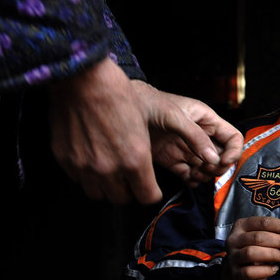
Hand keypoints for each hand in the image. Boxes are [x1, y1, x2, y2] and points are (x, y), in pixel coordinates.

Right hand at [48, 57, 241, 204]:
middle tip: (132, 173)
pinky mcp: (66, 161)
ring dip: (108, 186)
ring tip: (113, 167)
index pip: (147, 197)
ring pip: (99, 194)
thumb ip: (192, 138)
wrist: (83, 81)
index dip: (151, 191)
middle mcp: (109, 169)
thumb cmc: (123, 95)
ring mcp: (84, 167)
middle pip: (123, 199)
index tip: (150, 184)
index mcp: (135, 159)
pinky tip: (94, 157)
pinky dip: (88, 175)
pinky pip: (80, 180)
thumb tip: (214, 157)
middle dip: (130, 189)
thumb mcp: (166, 115)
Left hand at [132, 79, 242, 184]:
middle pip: (221, 156)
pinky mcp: (173, 160)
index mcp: (207, 120)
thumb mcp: (175, 116)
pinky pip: (190, 175)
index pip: (232, 138)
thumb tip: (213, 159)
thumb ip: (195, 136)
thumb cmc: (151, 103)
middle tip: (206, 169)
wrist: (123, 109)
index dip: (233, 152)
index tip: (222, 162)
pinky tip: (188, 178)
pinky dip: (192, 181)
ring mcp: (187, 149)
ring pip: (207, 168)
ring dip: (205, 175)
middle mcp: (200, 136)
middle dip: (217, 167)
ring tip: (194, 173)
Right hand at [222, 216, 279, 279]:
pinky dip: (265, 270)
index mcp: (242, 225)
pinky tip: (275, 269)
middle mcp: (234, 239)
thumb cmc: (256, 251)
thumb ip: (275, 234)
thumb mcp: (263, 239)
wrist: (239, 274)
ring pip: (252, 253)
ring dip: (273, 254)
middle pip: (258, 237)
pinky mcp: (235, 273)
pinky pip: (249, 272)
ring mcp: (233, 257)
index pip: (263, 222)